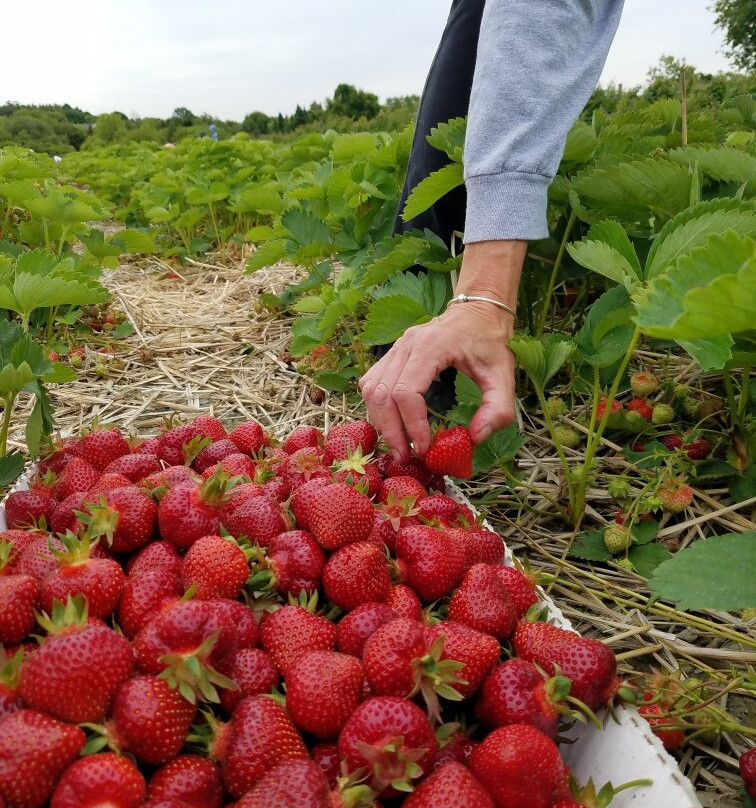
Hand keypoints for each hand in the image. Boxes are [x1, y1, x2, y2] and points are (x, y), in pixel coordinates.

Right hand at [359, 240, 524, 463]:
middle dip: (392, 430)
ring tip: (399, 445)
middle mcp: (407, 344)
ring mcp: (396, 347)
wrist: (479, 311)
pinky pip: (372, 383)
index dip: (412, 424)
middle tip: (406, 457)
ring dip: (381, 421)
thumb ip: (498, 408)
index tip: (425, 448)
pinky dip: (377, 407)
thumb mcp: (504, 375)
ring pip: (371, 389)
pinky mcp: (392, 354)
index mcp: (432, 346)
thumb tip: (475, 438)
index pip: (406, 391)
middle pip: (382, 393)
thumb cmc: (490, 341)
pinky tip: (392, 424)